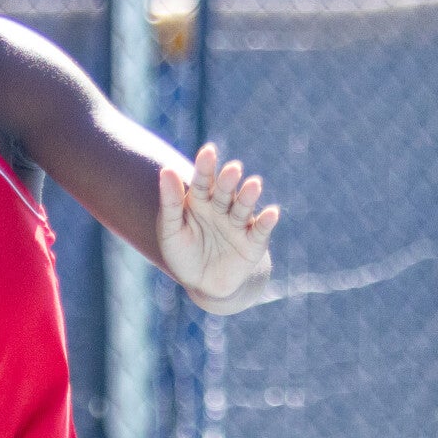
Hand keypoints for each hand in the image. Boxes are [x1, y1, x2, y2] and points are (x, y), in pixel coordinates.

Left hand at [158, 143, 279, 303]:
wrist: (202, 285)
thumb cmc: (182, 254)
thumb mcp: (171, 230)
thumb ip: (170, 202)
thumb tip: (166, 170)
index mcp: (200, 201)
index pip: (202, 181)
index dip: (205, 167)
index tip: (208, 151)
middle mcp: (221, 208)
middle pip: (225, 192)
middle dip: (228, 181)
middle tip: (232, 169)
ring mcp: (238, 224)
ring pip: (243, 207)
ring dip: (249, 196)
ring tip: (254, 184)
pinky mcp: (253, 243)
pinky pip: (260, 231)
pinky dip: (267, 222)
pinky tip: (271, 213)